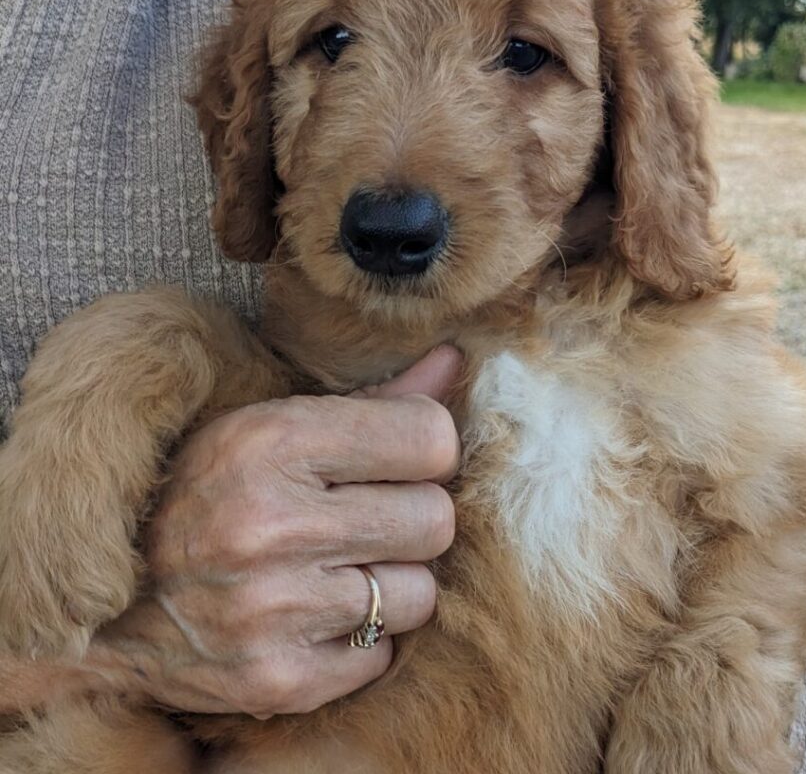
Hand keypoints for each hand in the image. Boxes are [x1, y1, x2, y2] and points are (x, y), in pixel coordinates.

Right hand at [91, 346, 461, 718]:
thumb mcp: (272, 426)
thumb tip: (455, 363)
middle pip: (435, 520)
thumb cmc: (205, 494)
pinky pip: (382, 655)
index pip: (430, 439)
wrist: (112, 604)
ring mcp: (273, 610)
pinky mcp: (276, 680)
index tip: (401, 457)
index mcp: (272, 444)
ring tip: (342, 566)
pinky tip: (317, 614)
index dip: (426, 448)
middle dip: (412, 516)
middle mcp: (272, 525)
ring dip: (391, 581)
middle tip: (369, 517)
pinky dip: (361, 638)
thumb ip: (375, 399)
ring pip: (420, 593)